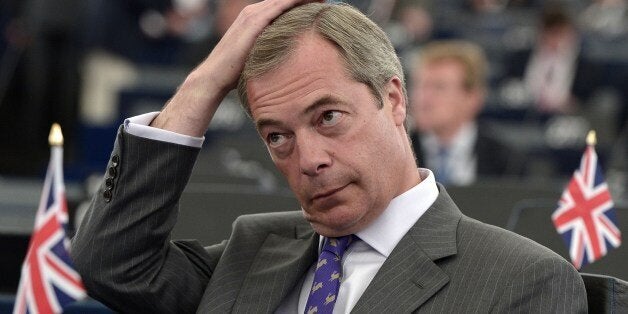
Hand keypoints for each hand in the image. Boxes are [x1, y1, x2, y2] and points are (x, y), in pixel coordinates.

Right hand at [152, 0, 322, 136]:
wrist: (215, 77)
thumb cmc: (236, 74)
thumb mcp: (259, 58)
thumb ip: (272, 53)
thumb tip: (291, 65)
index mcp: (255, 19)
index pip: (283, 5)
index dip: (301, 3)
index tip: (320, 4)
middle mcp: (253, 12)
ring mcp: (253, 15)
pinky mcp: (254, 21)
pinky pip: (280, 5)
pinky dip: (296, 1)